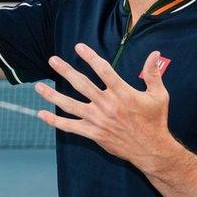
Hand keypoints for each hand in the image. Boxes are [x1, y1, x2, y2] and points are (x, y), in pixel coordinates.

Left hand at [33, 44, 176, 171]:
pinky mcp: (93, 133)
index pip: (103, 70)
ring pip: (70, 105)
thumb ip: (153, 73)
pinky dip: (55, 121)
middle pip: (81, 84)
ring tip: (38, 87)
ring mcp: (98, 120)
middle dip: (65, 71)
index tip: (78, 47)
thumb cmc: (155, 120)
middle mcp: (107, 105)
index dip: (90, 57)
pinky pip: (70, 127)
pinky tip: (41, 114)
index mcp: (123, 93)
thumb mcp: (159, 95)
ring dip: (52, 96)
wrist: (151, 149)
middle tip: (52, 60)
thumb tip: (155, 53)